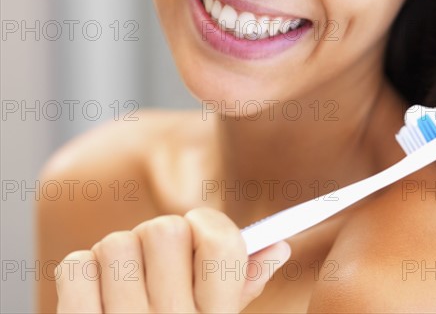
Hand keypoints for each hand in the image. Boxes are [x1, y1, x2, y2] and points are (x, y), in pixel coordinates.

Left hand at [55, 208, 290, 312]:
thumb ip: (244, 285)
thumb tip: (278, 246)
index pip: (221, 242)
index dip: (207, 222)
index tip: (198, 228)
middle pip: (163, 230)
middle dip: (158, 238)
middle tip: (158, 262)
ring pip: (117, 244)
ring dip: (119, 256)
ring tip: (126, 282)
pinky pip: (76, 265)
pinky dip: (83, 272)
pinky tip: (96, 294)